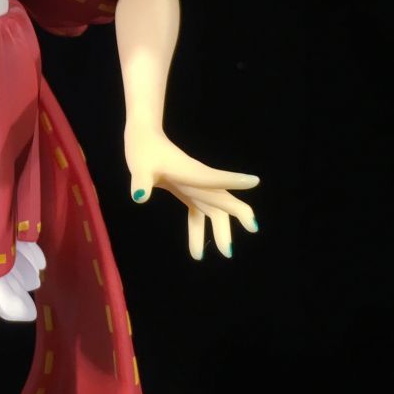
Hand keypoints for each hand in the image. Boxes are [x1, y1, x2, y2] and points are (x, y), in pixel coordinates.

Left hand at [124, 128, 258, 259]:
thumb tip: (139, 197)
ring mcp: (194, 186)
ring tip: (225, 254)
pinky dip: (198, 231)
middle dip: (233, 218)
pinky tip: (197, 252)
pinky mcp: (186, 190)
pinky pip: (197, 214)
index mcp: (191, 172)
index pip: (214, 178)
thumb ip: (140, 181)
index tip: (254, 181)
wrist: (143, 139)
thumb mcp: (139, 167)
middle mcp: (198, 180)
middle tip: (241, 239)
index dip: (234, 180)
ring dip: (219, 231)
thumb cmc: (143, 149)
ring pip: (213, 210)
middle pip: (221, 199)